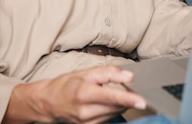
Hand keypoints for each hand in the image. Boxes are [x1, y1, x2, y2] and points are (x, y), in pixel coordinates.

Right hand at [4, 65, 146, 123]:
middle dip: (126, 97)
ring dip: (119, 103)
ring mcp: (88, 122)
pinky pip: (109, 118)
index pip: (111, 96)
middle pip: (116, 105)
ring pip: (115, 112)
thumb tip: (129, 76)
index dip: (128, 98)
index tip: (142, 101)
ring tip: (107, 93)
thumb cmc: (67, 85)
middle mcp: (86, 111)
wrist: (49, 103)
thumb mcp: (86, 72)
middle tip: (126, 86)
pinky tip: (103, 103)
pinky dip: (112, 109)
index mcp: (84, 93)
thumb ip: (109, 73)